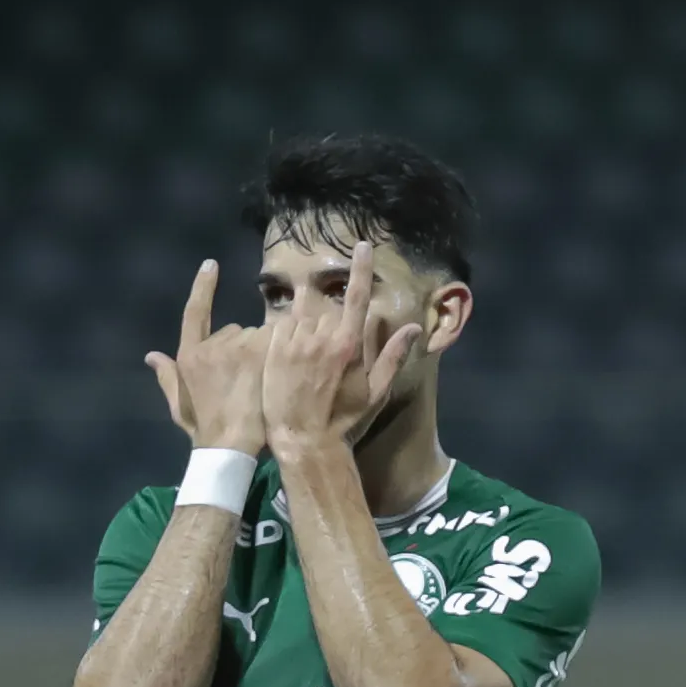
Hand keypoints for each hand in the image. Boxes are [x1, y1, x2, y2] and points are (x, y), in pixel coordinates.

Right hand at [145, 260, 270, 454]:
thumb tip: (151, 356)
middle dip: (242, 348)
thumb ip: (168, 377)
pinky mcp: (259, 351)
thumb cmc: (204, 429)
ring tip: (259, 383)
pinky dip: (276, 354)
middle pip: (234, 330)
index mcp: (188, 355)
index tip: (211, 265)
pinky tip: (275, 374)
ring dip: (261, 352)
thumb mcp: (180, 406)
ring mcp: (236, 346)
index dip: (203, 287)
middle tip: (244, 381)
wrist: (229, 444)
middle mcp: (210, 345)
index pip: (194, 312)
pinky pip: (273, 341)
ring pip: (256, 337)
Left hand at [261, 241, 422, 449]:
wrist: (303, 441)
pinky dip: (286, 335)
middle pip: (328, 312)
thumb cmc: (344, 420)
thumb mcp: (376, 392)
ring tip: (306, 362)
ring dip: (307, 330)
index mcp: (349, 344)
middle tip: (327, 359)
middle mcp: (322, 337)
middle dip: (330, 326)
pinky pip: (281, 327)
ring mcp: (295, 342)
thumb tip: (413, 327)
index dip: (361, 268)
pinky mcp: (272, 350)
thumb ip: (392, 356)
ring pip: (303, 317)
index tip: (362, 245)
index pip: (357, 296)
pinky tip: (288, 358)